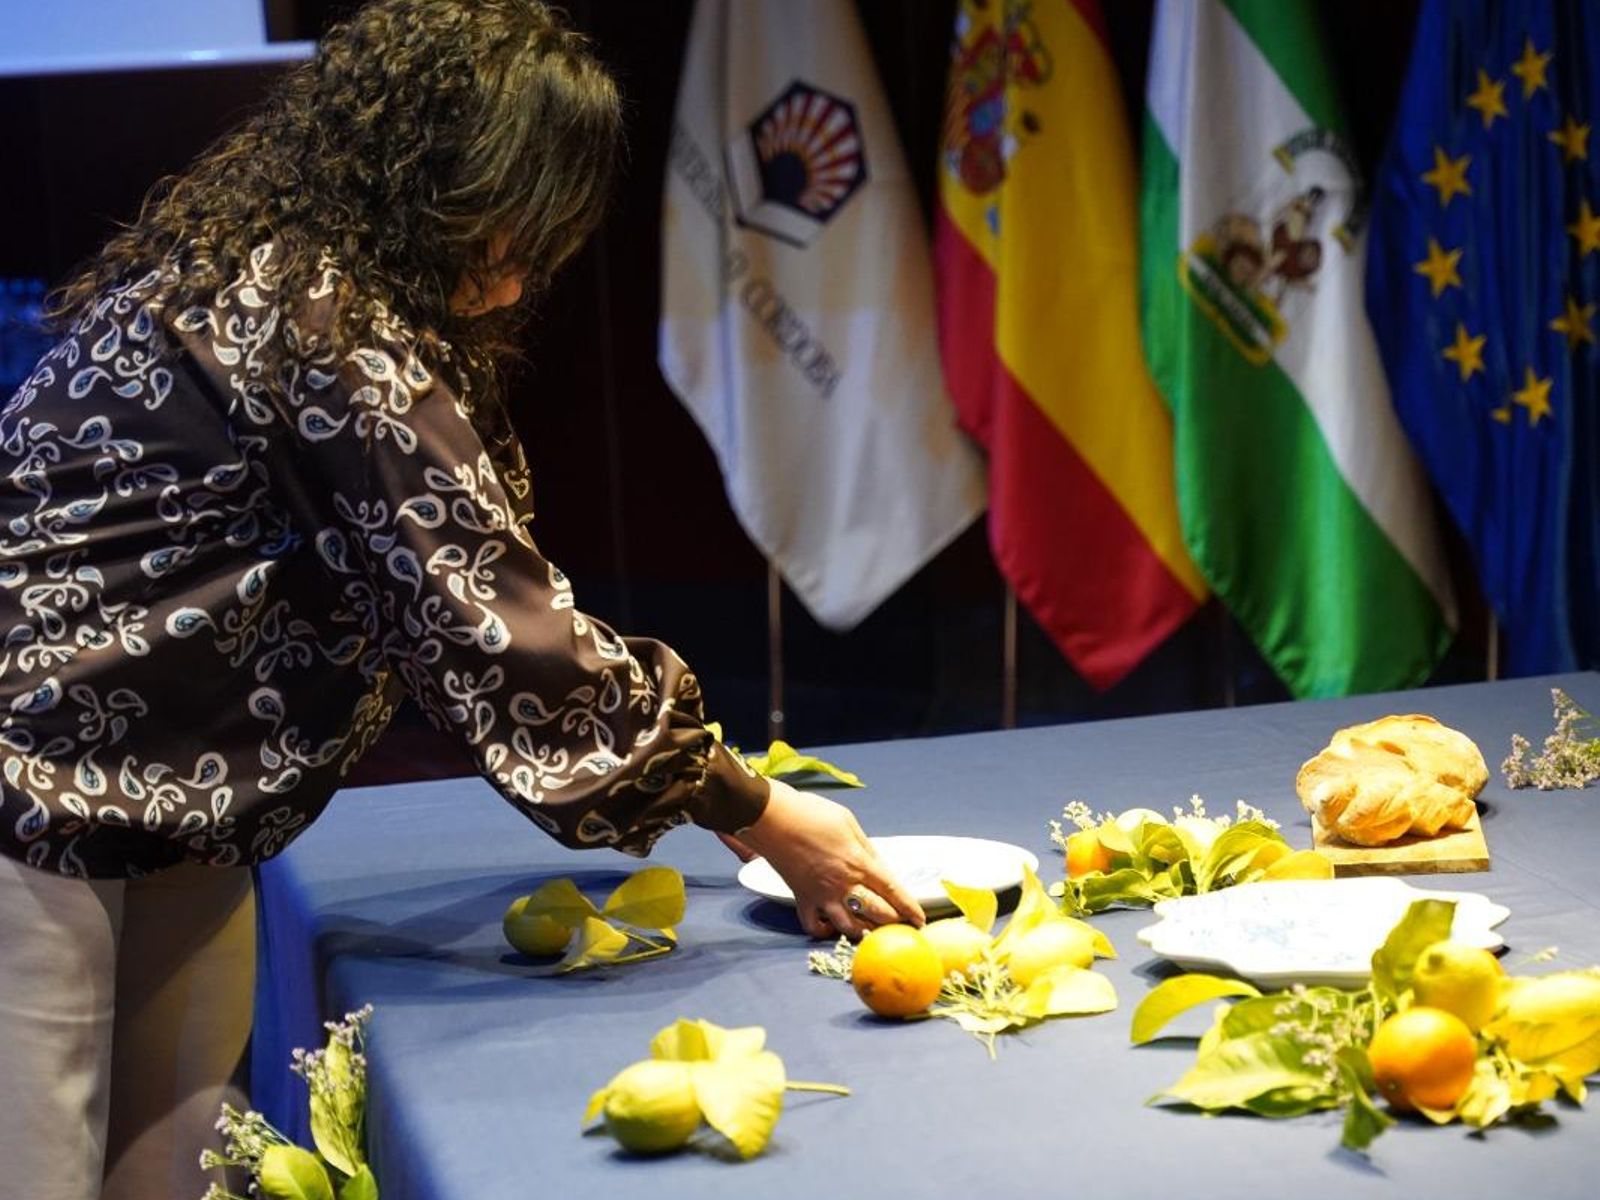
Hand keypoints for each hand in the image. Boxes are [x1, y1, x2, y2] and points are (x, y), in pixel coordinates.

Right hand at [732, 778, 923, 939]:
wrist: (773, 818)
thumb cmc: (812, 814)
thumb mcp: (849, 822)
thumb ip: (866, 847)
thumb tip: (877, 865)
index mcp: (859, 862)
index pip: (893, 891)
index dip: (910, 908)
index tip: (920, 920)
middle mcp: (843, 884)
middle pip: (877, 914)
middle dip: (893, 922)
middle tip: (900, 925)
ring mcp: (822, 895)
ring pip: (849, 928)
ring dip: (864, 931)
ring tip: (872, 930)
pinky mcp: (802, 899)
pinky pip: (813, 926)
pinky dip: (825, 931)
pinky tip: (833, 926)